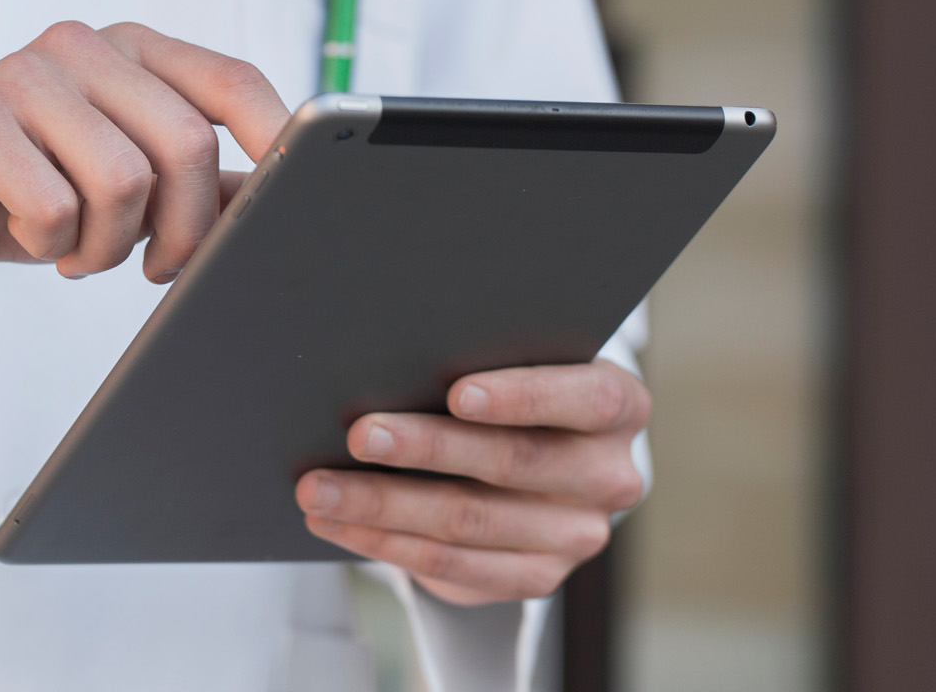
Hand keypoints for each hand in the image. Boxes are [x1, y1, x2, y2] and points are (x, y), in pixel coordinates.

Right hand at [0, 21, 290, 285]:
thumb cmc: (26, 191)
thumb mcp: (124, 186)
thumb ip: (198, 184)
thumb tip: (281, 201)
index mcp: (132, 51)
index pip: (231, 82)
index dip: (275, 140)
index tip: (290, 201)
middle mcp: (83, 47)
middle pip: (187, 144)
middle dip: (184, 231)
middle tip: (155, 267)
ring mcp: (24, 75)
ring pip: (123, 181)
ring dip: (108, 245)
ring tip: (78, 251)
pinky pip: (54, 206)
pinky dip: (51, 246)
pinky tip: (26, 235)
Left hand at [294, 361, 649, 604]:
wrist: (537, 464)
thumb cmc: (509, 391)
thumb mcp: (514, 364)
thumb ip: (477, 360)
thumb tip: (389, 358)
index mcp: (617, 406)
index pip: (585, 398)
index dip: (522, 396)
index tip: (455, 391)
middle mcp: (608, 475)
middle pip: (511, 462)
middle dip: (424, 447)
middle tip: (357, 435)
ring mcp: (576, 535)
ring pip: (469, 522)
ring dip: (382, 505)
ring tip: (318, 488)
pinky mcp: (537, 577)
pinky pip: (451, 566)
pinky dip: (384, 542)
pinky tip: (337, 522)